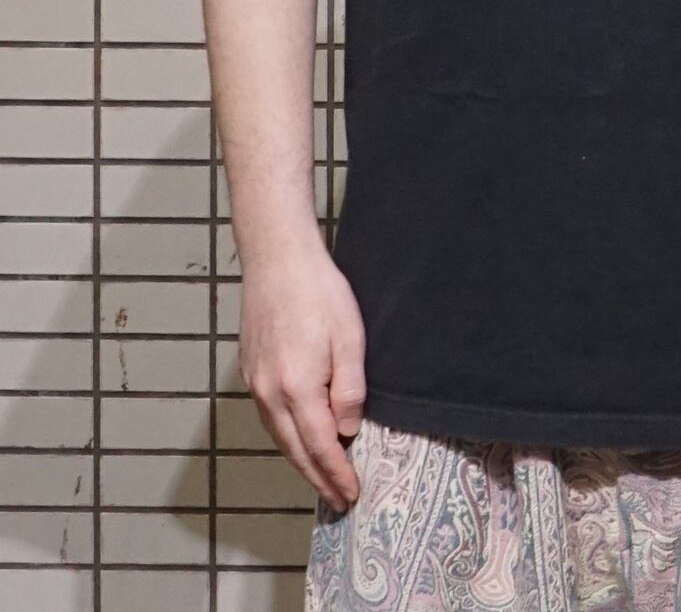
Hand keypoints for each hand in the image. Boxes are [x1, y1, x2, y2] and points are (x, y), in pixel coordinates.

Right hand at [237, 230, 366, 512]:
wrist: (278, 260)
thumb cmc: (319, 292)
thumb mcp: (350, 337)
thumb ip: (349, 388)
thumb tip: (347, 429)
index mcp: (297, 387)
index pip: (320, 446)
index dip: (336, 474)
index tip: (351, 494)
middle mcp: (270, 392)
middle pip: (295, 450)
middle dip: (318, 479)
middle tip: (339, 500)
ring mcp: (255, 383)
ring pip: (280, 437)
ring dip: (302, 462)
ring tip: (323, 479)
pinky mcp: (250, 371)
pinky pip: (270, 418)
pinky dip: (287, 438)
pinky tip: (301, 440)